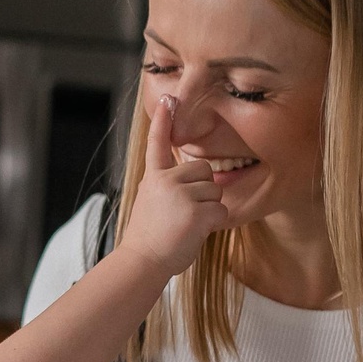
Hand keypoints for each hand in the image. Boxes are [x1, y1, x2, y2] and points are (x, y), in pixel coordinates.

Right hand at [116, 95, 231, 277]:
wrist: (141, 262)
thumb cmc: (149, 239)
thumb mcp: (150, 204)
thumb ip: (167, 187)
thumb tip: (193, 180)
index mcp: (154, 179)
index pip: (158, 144)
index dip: (163, 121)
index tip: (168, 99)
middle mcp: (166, 182)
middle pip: (205, 170)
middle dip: (204, 190)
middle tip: (186, 212)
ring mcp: (181, 196)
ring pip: (216, 191)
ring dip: (209, 210)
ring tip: (188, 225)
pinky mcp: (196, 213)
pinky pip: (221, 211)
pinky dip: (214, 225)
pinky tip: (195, 233)